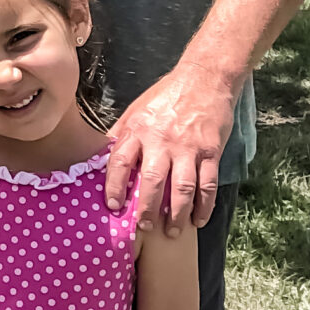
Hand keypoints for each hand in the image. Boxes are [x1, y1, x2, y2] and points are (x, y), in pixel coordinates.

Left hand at [104, 56, 237, 236]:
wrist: (205, 78)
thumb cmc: (166, 96)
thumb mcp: (136, 110)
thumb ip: (120, 135)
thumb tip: (98, 159)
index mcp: (139, 130)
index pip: (120, 162)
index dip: (114, 186)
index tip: (112, 207)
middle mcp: (162, 140)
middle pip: (152, 180)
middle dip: (146, 208)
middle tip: (142, 227)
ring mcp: (188, 147)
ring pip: (182, 187)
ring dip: (176, 213)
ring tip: (171, 231)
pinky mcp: (211, 151)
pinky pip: (208, 184)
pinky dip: (204, 205)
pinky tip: (198, 220)